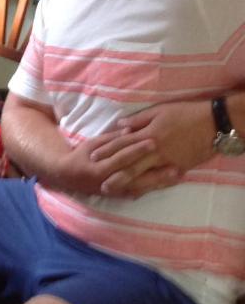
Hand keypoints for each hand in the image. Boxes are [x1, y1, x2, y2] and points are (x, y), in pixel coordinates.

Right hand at [52, 129, 166, 196]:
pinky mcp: (118, 195)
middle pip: (135, 174)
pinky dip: (152, 189)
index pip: (122, 156)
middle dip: (155, 170)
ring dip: (159, 181)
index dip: (137, 149)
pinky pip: (138, 193)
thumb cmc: (81, 155)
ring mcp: (114, 190)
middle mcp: (107, 181)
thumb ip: (112, 138)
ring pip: (140, 187)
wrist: (68, 176)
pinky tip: (167, 185)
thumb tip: (130, 128)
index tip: (153, 141)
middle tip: (175, 164)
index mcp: (99, 166)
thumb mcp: (92, 144)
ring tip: (178, 175)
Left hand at [96, 101, 212, 196]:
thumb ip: (138, 120)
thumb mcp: (159, 111)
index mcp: (147, 134)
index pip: (122, 143)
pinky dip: (149, 186)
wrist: (212, 123)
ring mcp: (167, 160)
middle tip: (99, 183)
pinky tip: (138, 192)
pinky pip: (160, 179)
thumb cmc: (184, 113)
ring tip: (115, 190)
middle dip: (114, 173)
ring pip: (143, 174)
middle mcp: (154, 150)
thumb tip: (120, 126)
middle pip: (130, 163)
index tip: (93, 156)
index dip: (107, 150)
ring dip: (128, 183)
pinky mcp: (179, 167)